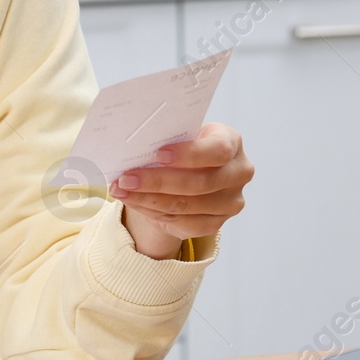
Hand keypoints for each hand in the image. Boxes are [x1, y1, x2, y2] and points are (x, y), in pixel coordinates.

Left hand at [110, 123, 253, 255]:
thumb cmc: (183, 145)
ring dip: (148, 199)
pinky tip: (134, 202)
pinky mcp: (216, 223)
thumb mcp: (180, 135)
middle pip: (199, 183)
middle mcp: (238, 173)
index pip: (218, 150)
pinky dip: (153, 212)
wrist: (191, 170)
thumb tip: (132, 150)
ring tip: (121, 190)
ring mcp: (230, 202)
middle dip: (157, 181)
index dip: (189, 154)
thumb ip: (166, 139)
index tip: (158, 154)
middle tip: (125, 178)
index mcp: (232, 142)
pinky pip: (182, 223)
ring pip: (186, 206)